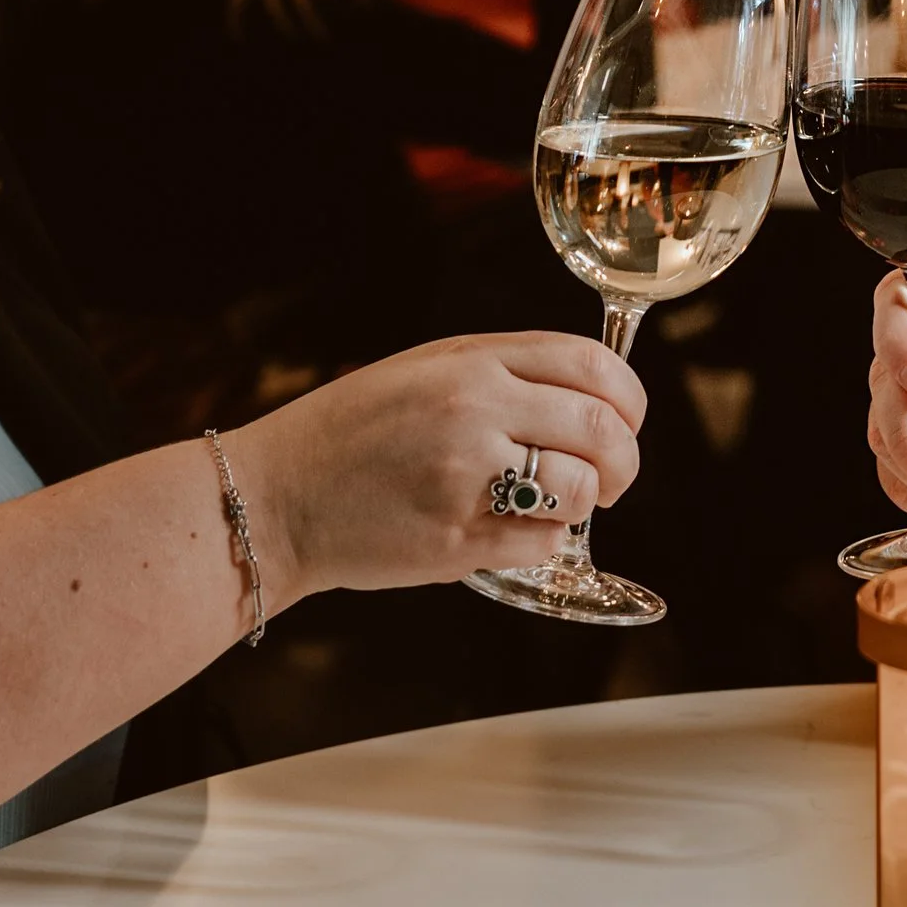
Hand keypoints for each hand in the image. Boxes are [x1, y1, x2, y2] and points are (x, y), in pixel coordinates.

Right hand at [231, 331, 644, 600]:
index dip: (628, 396)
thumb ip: (505, 372)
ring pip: (577, 489)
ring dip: (584, 503)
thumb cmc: (354, 430)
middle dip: (623, 459)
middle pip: (601, 428)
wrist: (278, 496)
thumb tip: (590, 395)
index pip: (591, 364)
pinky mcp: (454, 542)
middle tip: (611, 477)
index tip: (628, 419)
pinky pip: (541, 544)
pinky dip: (545, 542)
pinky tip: (516, 532)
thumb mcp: (428, 368)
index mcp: (472, 362)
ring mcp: (464, 478)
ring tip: (560, 506)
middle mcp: (474, 411)